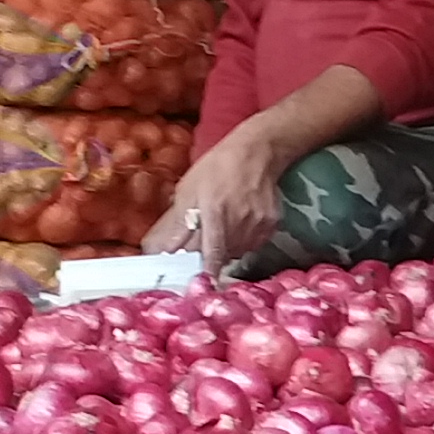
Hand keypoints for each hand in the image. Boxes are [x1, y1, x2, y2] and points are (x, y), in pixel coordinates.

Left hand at [152, 134, 287, 271]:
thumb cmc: (216, 168)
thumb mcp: (188, 190)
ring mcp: (258, 225)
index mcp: (215, 212)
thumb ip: (177, 223)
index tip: (203, 282)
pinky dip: (243, 238)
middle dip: (209, 252)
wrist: (256, 152)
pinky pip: (253, 243)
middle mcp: (239, 222)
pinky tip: (240, 219)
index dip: (208, 271)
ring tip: (224, 221)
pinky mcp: (271, 225)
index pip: (213, 254)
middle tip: (206, 235)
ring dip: (226, 245)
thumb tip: (162, 251)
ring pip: (237, 251)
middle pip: (222, 255)